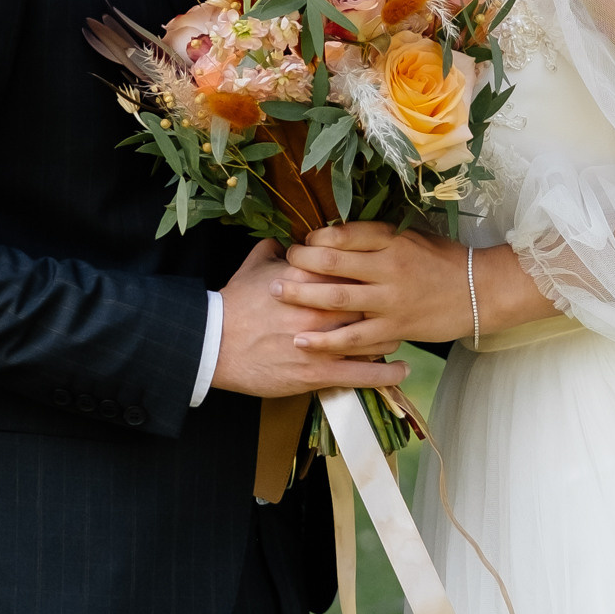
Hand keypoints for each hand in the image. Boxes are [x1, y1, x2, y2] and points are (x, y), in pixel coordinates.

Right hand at [208, 235, 403, 399]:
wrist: (213, 343)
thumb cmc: (233, 304)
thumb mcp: (255, 267)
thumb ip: (276, 250)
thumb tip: (286, 240)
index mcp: (311, 278)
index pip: (357, 270)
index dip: (371, 275)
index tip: (379, 278)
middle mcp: (323, 308)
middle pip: (372, 304)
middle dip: (385, 307)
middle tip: (393, 309)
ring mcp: (324, 342)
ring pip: (375, 339)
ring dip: (387, 338)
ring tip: (394, 337)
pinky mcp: (319, 372)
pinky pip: (365, 374)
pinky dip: (386, 373)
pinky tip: (401, 371)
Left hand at [277, 223, 474, 358]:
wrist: (480, 292)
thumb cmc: (443, 262)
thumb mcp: (412, 238)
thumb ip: (378, 238)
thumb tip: (337, 235)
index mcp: (393, 240)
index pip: (344, 233)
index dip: (316, 237)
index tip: (303, 242)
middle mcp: (389, 266)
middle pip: (333, 261)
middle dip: (300, 261)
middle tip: (282, 263)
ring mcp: (391, 299)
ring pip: (336, 297)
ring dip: (302, 294)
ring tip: (276, 292)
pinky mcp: (395, 327)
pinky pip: (354, 337)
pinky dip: (325, 340)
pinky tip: (302, 340)